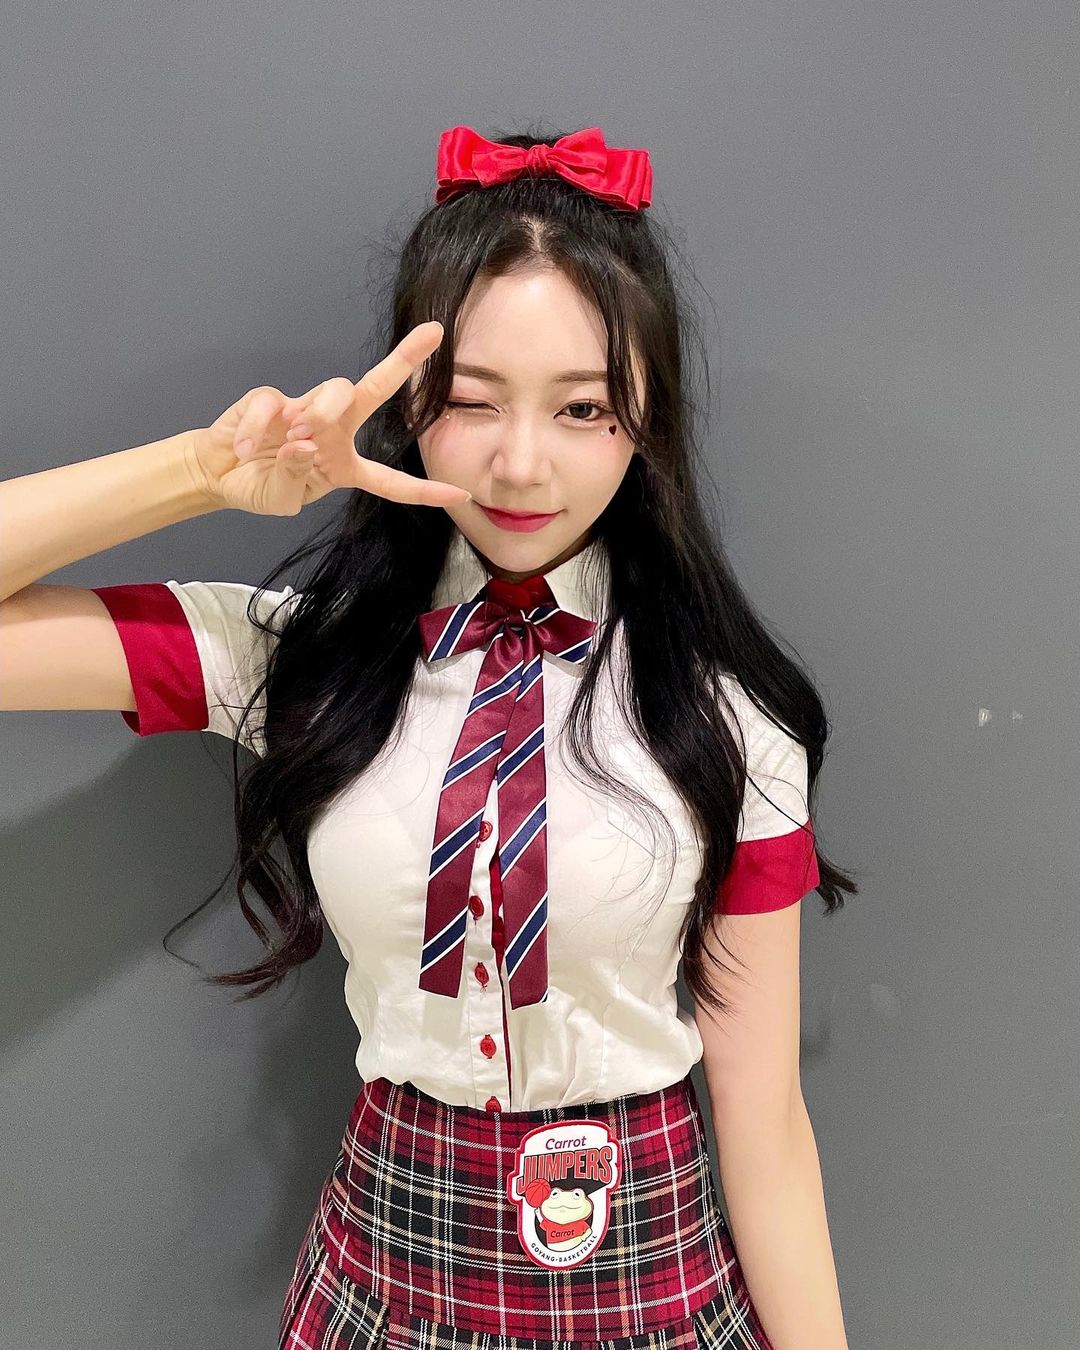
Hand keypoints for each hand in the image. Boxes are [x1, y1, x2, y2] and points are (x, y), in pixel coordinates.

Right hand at [188, 322, 470, 515]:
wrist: (216, 474)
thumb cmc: (258, 486)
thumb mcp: (281, 500)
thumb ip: (294, 477)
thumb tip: (304, 443)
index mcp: (344, 466)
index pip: (390, 481)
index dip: (424, 491)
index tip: (461, 495)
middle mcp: (332, 431)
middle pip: (373, 390)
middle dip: (403, 360)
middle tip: (432, 334)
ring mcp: (303, 410)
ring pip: (334, 391)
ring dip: (324, 413)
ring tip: (300, 437)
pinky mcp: (271, 400)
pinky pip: (273, 403)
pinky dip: (257, 428)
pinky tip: (246, 448)